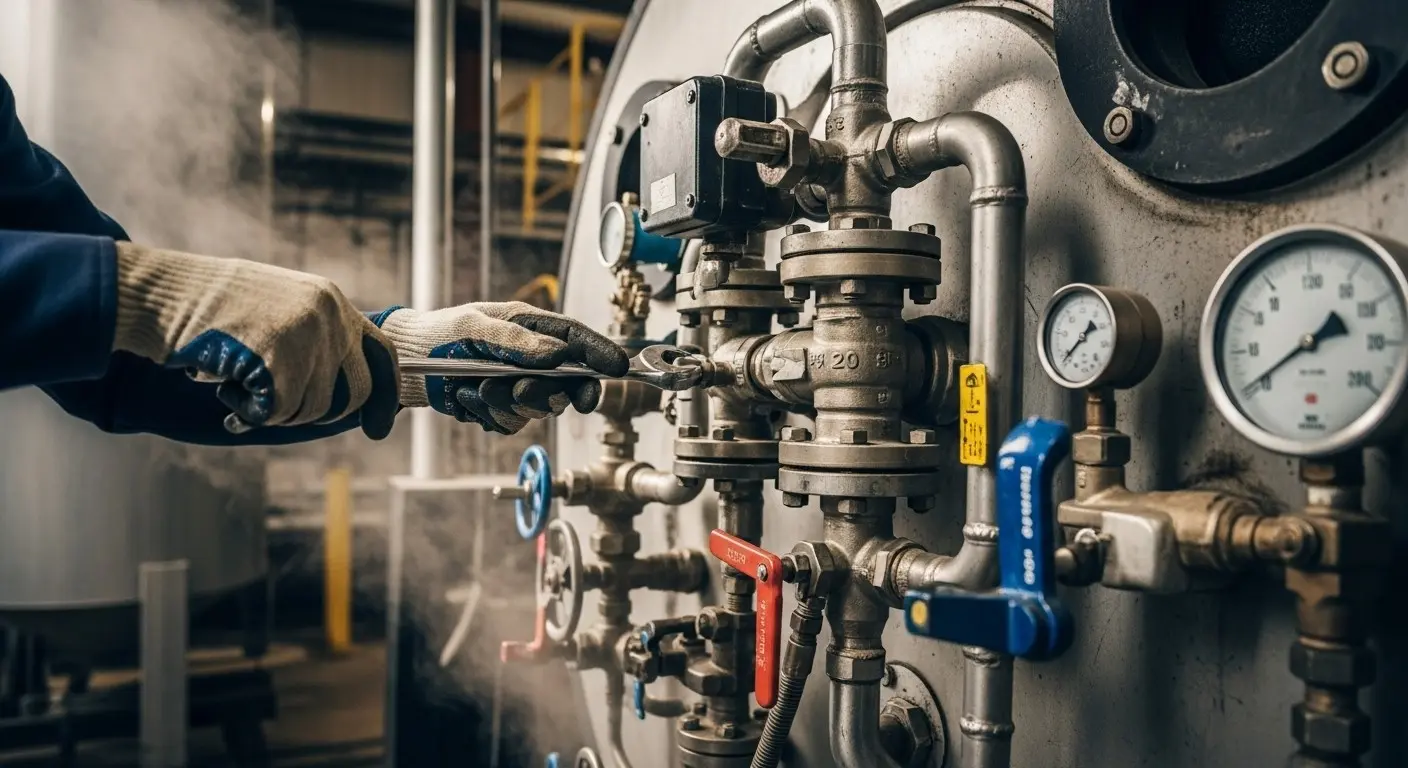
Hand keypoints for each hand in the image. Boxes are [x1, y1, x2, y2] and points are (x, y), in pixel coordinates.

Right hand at [111, 242, 399, 437]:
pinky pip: (277, 412)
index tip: (379, 428)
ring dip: (274, 408)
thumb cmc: (211, 308)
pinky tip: (225, 384)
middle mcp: (328, 316)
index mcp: (332, 300)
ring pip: (312, 408)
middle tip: (277, 406)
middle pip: (354, 393)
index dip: (385, 396)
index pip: (383, 353)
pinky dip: (248, 411)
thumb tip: (351, 397)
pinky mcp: (278, 360)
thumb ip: (316, 341)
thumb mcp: (280, 310)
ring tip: (238, 377)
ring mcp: (306, 337)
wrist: (163, 294)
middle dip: (319, 413)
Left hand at [374, 302, 628, 433]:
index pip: (578, 340)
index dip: (601, 354)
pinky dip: (488, 415)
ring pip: (538, 410)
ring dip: (507, 405)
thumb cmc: (438, 334)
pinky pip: (512, 424)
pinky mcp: (503, 408)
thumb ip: (516, 340)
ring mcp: (520, 385)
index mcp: (532, 328)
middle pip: (566, 384)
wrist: (406, 364)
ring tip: (475, 388)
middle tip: (516, 390)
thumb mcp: (474, 326)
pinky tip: (466, 398)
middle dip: (544, 393)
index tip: (617, 368)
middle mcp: (533, 358)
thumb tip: (557, 353)